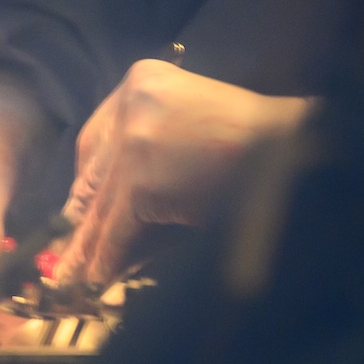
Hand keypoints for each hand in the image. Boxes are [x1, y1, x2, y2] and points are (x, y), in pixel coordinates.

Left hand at [55, 61, 307, 287]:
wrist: (296, 152)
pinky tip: (94, 283)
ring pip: (102, 207)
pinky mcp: (141, 180)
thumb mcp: (194, 138)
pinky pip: (116, 231)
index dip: (88, 181)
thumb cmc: (260, 149)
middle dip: (81, 221)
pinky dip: (105, 262)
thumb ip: (150, 169)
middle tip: (66, 255)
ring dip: (87, 250)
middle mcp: (131, 103)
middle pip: (93, 174)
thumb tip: (110, 224)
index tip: (79, 211)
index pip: (96, 138)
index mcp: (144, 80)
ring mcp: (134, 142)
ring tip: (70, 281)